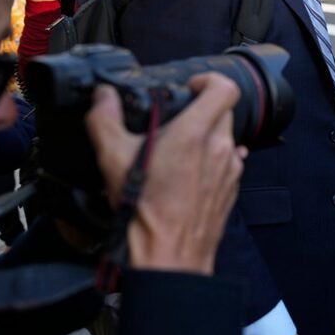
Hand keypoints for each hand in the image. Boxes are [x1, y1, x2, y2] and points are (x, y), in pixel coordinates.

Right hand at [85, 72, 246, 274]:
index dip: (208, 80)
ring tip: (179, 150)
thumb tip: (103, 96)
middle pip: (223, 111)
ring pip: (226, 137)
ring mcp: (230, 169)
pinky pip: (229, 163)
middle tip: (176, 120)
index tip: (190, 87)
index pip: (224, 88)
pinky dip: (213, 160)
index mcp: (196, 132)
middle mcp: (220, 147)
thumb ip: (105, 119)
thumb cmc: (145, 210)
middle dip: (202, 109)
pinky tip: (190, 172)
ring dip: (207, 136)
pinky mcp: (232, 188)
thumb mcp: (113, 158)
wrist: (169, 255)